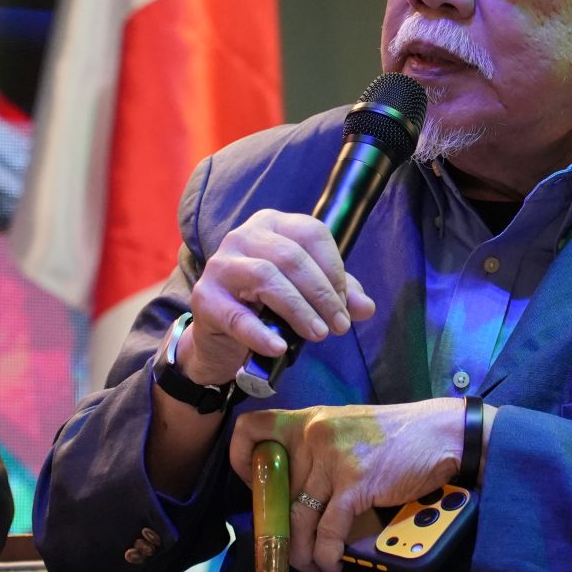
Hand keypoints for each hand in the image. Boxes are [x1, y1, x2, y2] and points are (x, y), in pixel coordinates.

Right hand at [176, 211, 375, 388]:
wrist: (221, 336)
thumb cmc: (266, 304)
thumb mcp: (305, 294)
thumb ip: (336, 295)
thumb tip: (365, 308)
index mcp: (273, 224)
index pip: (311, 233)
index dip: (334, 268)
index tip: (346, 304)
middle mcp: (244, 235)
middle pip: (291, 256)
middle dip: (321, 293)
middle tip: (339, 326)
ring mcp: (221, 264)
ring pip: (265, 276)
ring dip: (298, 308)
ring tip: (318, 334)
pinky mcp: (205, 297)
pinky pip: (236, 315)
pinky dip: (261, 332)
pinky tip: (280, 347)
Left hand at [231, 399, 463, 571]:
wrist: (441, 433)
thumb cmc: (398, 434)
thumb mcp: (346, 428)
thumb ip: (316, 449)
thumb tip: (292, 488)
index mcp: (308, 419)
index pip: (251, 430)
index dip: (242, 461)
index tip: (256, 488)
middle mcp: (313, 436)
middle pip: (274, 491)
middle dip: (276, 529)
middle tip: (285, 548)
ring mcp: (333, 460)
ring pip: (296, 518)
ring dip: (300, 552)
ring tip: (310, 566)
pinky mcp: (355, 484)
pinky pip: (328, 531)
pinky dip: (326, 556)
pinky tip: (331, 565)